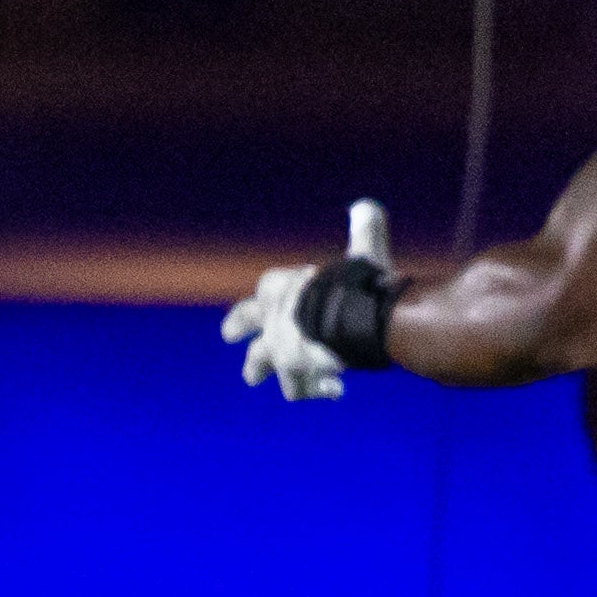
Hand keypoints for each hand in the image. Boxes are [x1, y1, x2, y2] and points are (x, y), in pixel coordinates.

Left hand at [224, 201, 397, 401]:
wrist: (350, 317)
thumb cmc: (355, 282)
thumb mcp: (362, 251)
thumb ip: (364, 230)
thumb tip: (367, 206)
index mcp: (280, 286)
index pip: (264, 289)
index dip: (261, 295)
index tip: (249, 298)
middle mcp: (270, 317)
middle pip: (244, 323)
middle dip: (237, 328)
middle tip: (229, 336)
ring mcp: (275, 346)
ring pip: (264, 365)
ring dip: (276, 374)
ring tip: (291, 389)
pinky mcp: (290, 372)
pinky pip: (300, 387)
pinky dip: (315, 390)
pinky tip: (334, 390)